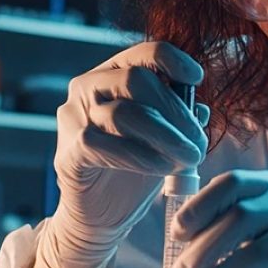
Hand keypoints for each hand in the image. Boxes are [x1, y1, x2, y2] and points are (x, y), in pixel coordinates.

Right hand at [54, 41, 206, 231]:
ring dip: (164, 137)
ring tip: (187, 159)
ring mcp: (73, 118)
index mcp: (113, 75)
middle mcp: (87, 88)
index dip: (173, 60)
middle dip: (175, 111)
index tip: (196, 79)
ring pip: (122, 113)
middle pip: (135, 80)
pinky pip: (103, 145)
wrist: (101, 215)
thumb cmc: (134, 169)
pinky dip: (140, 157)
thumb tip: (200, 109)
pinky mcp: (67, 152)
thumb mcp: (164, 139)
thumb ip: (178, 120)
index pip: (144, 53)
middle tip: (199, 142)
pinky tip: (161, 170)